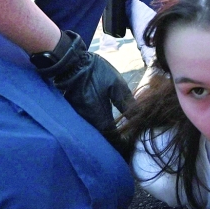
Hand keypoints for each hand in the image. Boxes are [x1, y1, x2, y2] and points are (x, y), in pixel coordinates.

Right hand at [36, 31, 134, 153]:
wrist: (71, 63)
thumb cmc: (95, 72)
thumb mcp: (116, 84)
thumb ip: (126, 103)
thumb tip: (138, 119)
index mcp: (100, 118)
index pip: (113, 140)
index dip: (123, 146)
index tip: (131, 146)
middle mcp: (88, 124)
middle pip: (103, 141)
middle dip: (114, 145)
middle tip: (126, 144)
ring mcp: (80, 120)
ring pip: (94, 135)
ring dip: (105, 138)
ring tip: (117, 137)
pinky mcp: (75, 114)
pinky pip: (88, 128)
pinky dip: (96, 130)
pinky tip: (104, 127)